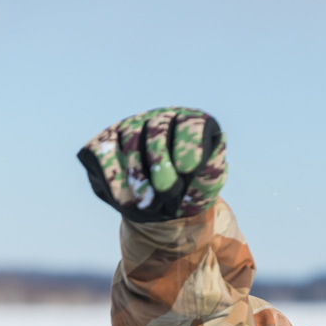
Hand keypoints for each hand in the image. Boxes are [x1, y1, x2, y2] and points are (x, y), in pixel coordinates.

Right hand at [78, 108, 226, 221]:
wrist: (161, 207)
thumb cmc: (190, 191)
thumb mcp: (206, 185)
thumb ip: (213, 167)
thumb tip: (221, 139)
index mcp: (192, 124)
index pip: (190, 123)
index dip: (188, 144)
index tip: (188, 169)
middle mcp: (162, 118)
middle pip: (157, 129)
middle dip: (160, 162)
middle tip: (164, 190)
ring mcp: (133, 126)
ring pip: (130, 140)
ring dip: (137, 173)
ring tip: (147, 202)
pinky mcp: (108, 140)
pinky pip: (105, 151)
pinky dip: (113, 176)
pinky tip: (124, 201)